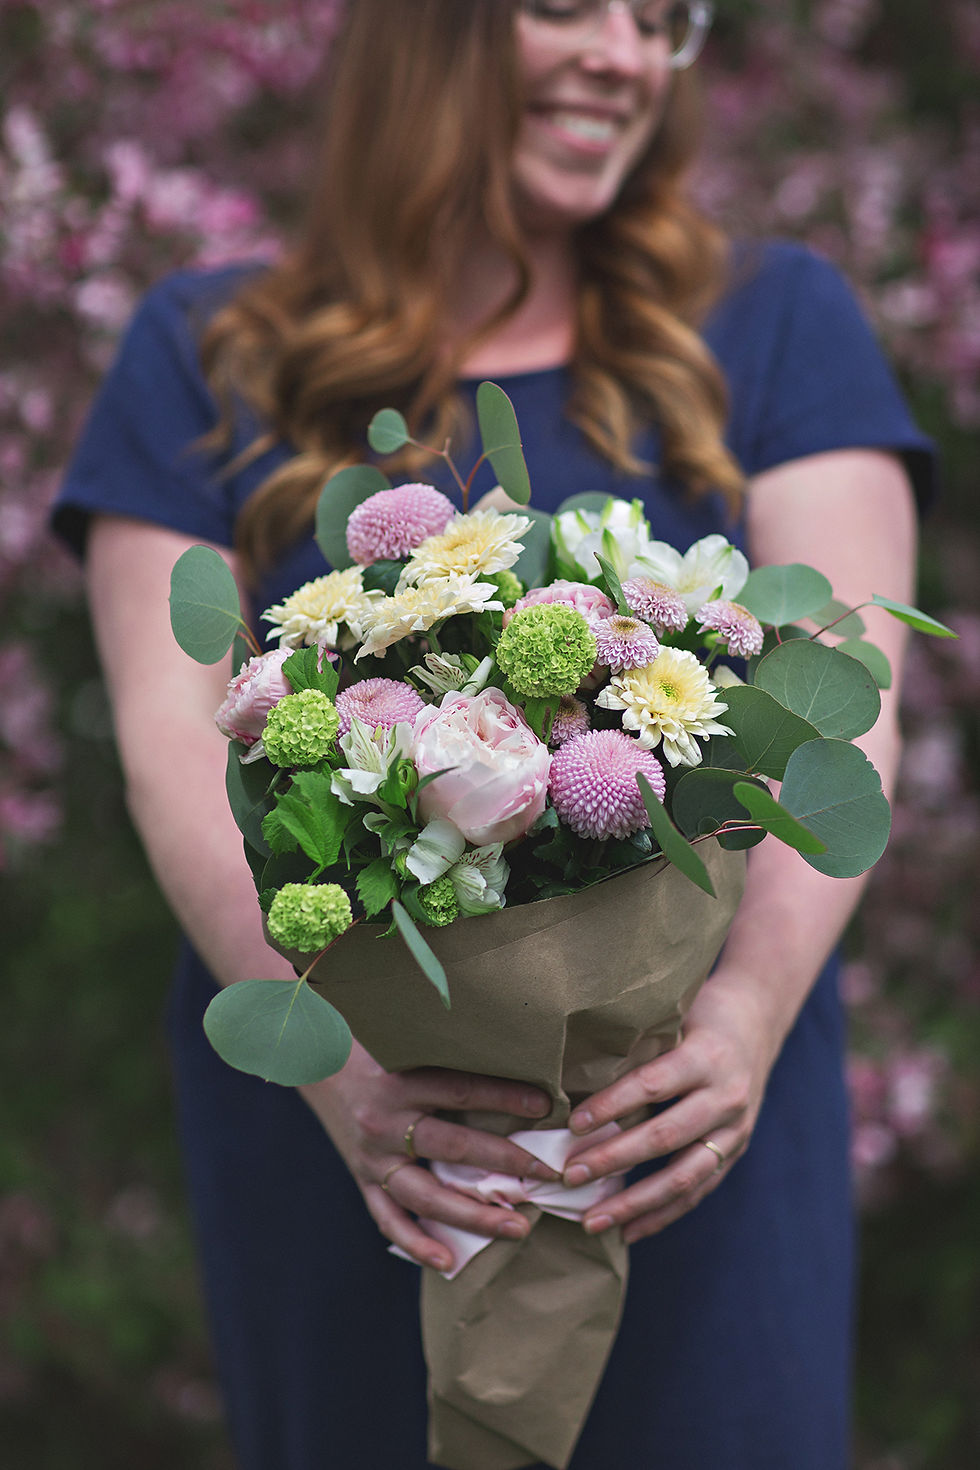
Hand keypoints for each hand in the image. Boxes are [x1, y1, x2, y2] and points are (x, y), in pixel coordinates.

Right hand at [299, 1041, 556, 1270]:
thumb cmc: (367, 1043)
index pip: (462, 1090)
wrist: (310, 1060)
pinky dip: (417, 1244)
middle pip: (453, 1148)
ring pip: (426, 1196)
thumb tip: (507, 1051)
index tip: (546, 1105)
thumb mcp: (403, 1039)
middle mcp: (385, 1122)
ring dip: (474, 1215)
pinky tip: (449, 1261)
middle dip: (506, 1163)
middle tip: (549, 1175)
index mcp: (399, 1080)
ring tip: (518, 1227)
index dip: (506, 1096)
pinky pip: (389, 1219)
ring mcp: (372, 1157)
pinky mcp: (362, 1178)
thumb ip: (444, 1050)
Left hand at [562, 973, 779, 1244]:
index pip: (652, 1085)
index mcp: (707, 1056)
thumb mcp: (674, 1016)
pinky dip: (663, 1213)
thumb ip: (639, 1047)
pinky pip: (698, 1191)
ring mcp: (736, 1129)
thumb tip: (572, 1077)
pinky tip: (628, 1230)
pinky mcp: (736, 1150)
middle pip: (665, 1137)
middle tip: (569, 1175)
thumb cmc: (699, 1013)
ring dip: (635, 1203)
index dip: (611, 1106)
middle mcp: (727, 1097)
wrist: (758, 1021)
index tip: (572, 1125)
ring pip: (684, 1176)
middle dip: (614, 1160)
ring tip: (592, 1220)